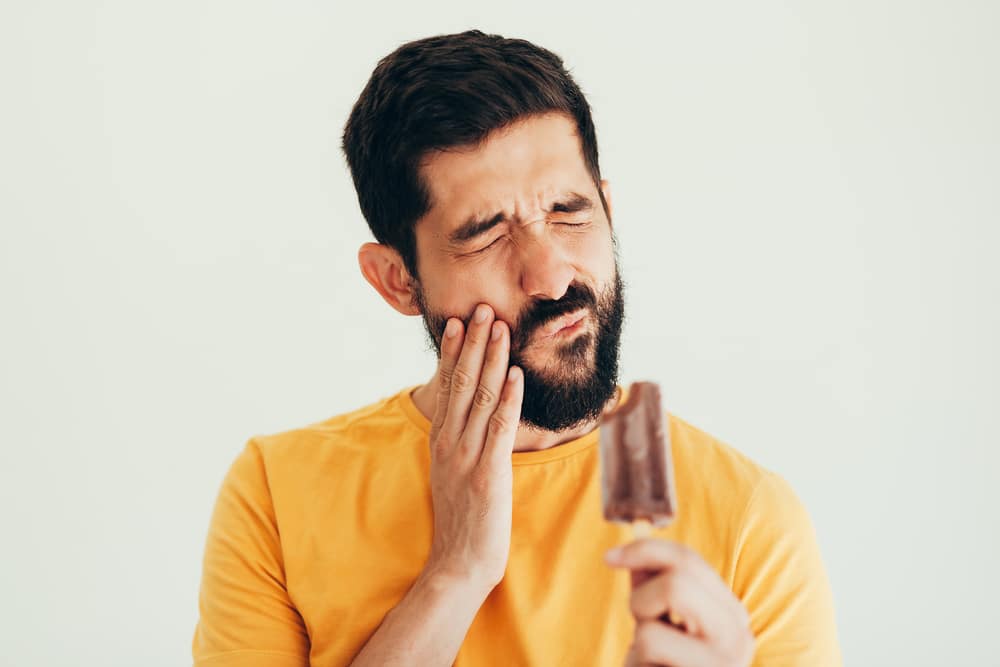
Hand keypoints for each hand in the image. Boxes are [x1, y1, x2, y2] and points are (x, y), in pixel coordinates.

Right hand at [424, 303, 523, 591]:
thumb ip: (459, 442)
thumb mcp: (452, 473)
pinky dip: (509, 398)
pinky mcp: (489, 472)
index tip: (457, 323)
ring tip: (499, 328)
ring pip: (481, 397)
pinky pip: (500, 427)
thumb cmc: (461, 520)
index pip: (446, 387)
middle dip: (473, 344)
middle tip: (481, 310)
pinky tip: (516, 374)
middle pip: (462, 382)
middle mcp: (450, 442)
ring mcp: (467, 455)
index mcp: (441, 440)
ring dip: (492, 359)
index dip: (452, 352)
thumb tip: (471, 416)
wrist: (458, 562)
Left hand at [605, 539, 754, 666]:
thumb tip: (633, 552)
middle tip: (642, 628)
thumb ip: (651, 589)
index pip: (689, 561)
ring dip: (643, 628)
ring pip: (671, 600)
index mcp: (731, 616)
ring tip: (651, 658)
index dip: (645, 550)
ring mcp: (725, 660)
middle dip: (644, 597)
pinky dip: (638, 657)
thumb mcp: (657, 627)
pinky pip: (651, 641)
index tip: (609, 557)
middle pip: (681, 576)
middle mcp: (739, 635)